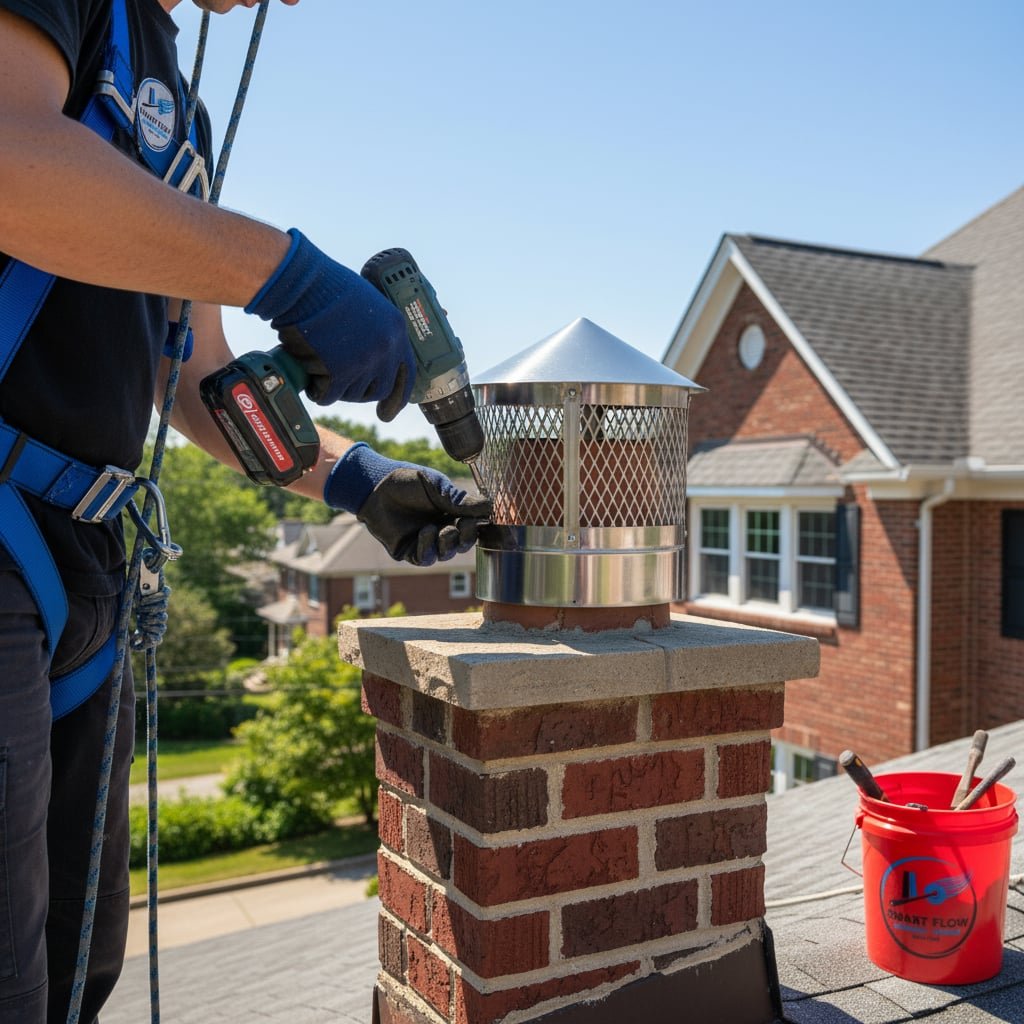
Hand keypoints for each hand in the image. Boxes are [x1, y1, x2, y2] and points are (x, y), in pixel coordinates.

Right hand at [245, 230, 414, 412]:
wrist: (304, 285)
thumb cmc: (327, 287)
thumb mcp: (366, 304)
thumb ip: (376, 330)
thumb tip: (373, 355)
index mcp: (396, 329)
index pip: (406, 372)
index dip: (398, 395)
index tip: (389, 411)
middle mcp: (387, 348)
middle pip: (380, 388)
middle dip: (361, 392)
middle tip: (343, 386)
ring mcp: (365, 362)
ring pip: (354, 393)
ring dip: (338, 388)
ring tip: (321, 370)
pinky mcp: (341, 372)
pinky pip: (330, 395)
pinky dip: (318, 391)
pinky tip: (311, 380)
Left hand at [325, 444, 490, 566]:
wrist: (376, 485)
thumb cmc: (408, 481)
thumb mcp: (438, 487)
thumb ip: (461, 500)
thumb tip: (490, 506)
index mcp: (451, 513)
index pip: (472, 527)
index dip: (478, 527)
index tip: (480, 520)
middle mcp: (440, 529)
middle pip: (462, 545)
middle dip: (466, 538)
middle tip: (462, 526)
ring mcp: (424, 542)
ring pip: (446, 554)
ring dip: (448, 544)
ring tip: (442, 529)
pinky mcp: (408, 551)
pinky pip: (424, 559)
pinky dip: (428, 548)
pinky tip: (426, 532)